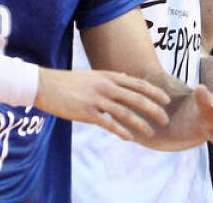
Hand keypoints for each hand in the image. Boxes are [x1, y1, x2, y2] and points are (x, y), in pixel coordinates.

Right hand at [34, 68, 169, 141]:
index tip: (167, 100)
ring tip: (150, 133)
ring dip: (141, 124)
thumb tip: (127, 77)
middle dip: (154, 109)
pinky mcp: (87, 112)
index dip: (154, 92)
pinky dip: (122, 131)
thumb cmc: (70, 81)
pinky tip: (130, 138)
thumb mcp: (93, 75)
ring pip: (126, 112)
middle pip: (137, 98)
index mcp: (109, 76)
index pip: (138, 84)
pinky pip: (108, 123)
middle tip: (165, 119)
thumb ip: (111, 78)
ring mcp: (97, 99)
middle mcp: (106, 86)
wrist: (45, 85)